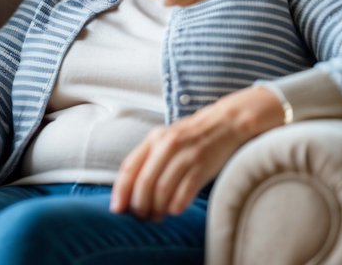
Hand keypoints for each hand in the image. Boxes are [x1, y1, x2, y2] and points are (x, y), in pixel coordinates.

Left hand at [111, 86, 282, 219]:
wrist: (224, 124)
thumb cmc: (191, 137)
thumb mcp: (166, 140)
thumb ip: (149, 158)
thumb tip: (130, 190)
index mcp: (153, 139)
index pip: (129, 167)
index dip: (120, 191)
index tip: (116, 209)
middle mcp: (167, 145)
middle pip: (144, 182)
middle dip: (139, 205)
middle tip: (141, 217)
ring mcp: (185, 155)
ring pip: (162, 189)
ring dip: (157, 209)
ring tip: (157, 217)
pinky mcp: (202, 165)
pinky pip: (184, 191)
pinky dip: (176, 205)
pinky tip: (174, 211)